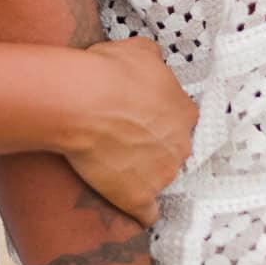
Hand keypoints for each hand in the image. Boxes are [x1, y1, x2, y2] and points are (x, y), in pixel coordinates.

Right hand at [61, 36, 196, 225]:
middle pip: (174, 150)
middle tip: (125, 138)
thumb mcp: (138, 50)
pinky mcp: (139, 198)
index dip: (160, 117)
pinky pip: (147, 214)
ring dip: (145, 175)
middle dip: (155, 146)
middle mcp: (181, 145)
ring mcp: (162, 175)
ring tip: (116, 166)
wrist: (81, 103)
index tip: (141, 117)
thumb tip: (155, 62)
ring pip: (161, 179)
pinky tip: (129, 205)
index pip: (182, 119)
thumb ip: (154, 60)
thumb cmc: (108, 73)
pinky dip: (140, 212)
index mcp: (184, 112)